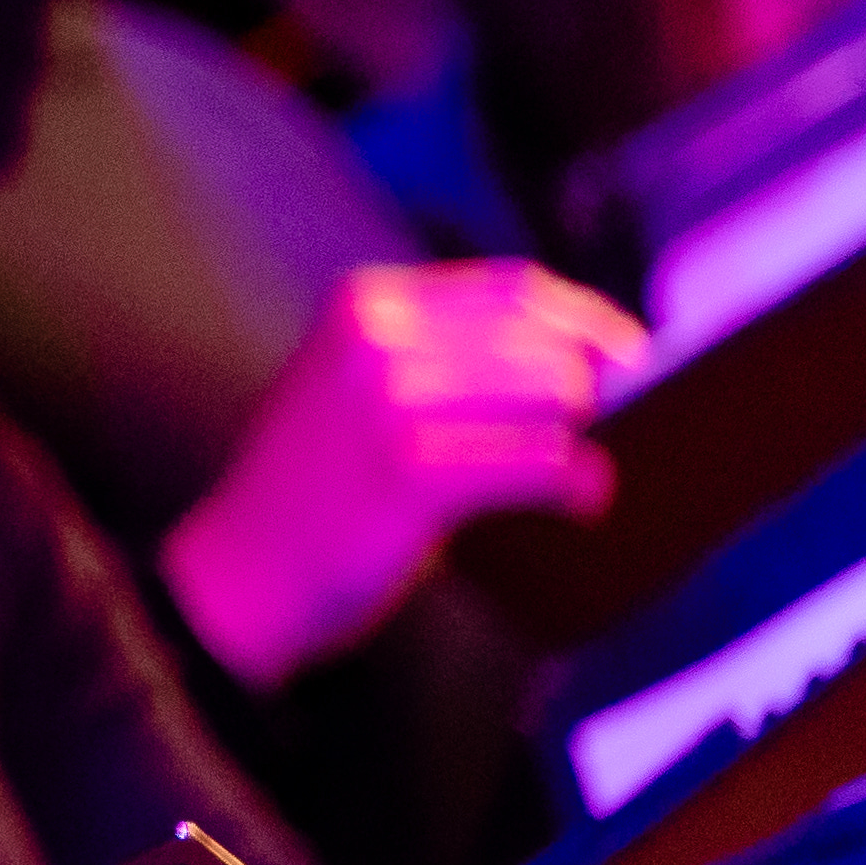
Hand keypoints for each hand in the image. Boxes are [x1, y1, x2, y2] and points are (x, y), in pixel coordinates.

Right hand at [164, 265, 644, 690]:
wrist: (236, 577)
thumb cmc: (305, 490)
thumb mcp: (347, 382)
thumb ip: (428, 350)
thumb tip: (566, 348)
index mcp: (364, 305)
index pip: (511, 288)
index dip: (586, 316)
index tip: (629, 349)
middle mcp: (378, 339)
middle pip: (542, 340)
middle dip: (588, 387)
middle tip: (598, 430)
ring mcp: (393, 402)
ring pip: (553, 394)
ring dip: (582, 438)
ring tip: (576, 476)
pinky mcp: (415, 472)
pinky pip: (542, 463)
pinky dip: (578, 485)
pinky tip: (581, 503)